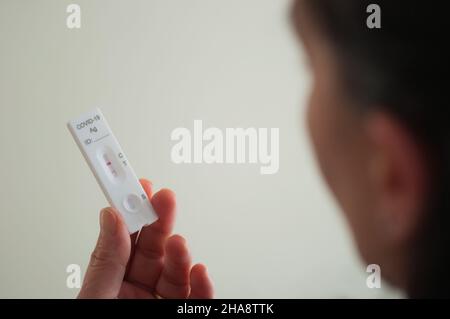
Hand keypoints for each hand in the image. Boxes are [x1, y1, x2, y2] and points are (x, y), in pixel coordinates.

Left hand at [78, 179, 213, 298]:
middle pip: (154, 248)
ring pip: (177, 270)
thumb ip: (106, 262)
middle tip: (165, 197)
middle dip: (161, 220)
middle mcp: (137, 290)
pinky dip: (203, 284)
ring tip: (179, 241)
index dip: (132, 211)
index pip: (124, 240)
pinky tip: (199, 271)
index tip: (137, 186)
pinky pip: (197, 296)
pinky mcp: (182, 311)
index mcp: (112, 283)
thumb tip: (111, 218)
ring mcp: (160, 301)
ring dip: (181, 252)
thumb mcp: (97, 297)